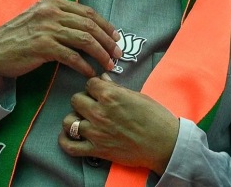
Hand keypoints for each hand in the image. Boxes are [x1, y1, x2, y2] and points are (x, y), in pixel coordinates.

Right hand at [0, 0, 120, 77]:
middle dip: (107, 41)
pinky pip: (71, 56)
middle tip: (117, 54)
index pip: (87, 12)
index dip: (105, 26)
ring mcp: (46, 28)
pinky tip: (90, 72)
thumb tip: (90, 29)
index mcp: (52, 2)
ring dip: (100, 54)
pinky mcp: (42, 46)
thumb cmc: (18, 38)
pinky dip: (84, 65)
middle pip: (89, 25)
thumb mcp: (40, 19)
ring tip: (108, 65)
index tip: (116, 38)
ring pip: (84, 39)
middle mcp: (51, 11)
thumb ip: (61, 19)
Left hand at [59, 74, 179, 173]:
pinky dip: (65, 141)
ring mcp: (96, 132)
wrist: (164, 143)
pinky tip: (69, 136)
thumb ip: (117, 89)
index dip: (95, 86)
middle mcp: (99, 112)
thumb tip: (103, 80)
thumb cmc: (156, 117)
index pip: (90, 83)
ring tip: (83, 120)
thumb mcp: (138, 96)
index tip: (99, 91)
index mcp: (111, 96)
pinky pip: (70, 146)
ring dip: (74, 119)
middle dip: (84, 100)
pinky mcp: (96, 150)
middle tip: (93, 105)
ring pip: (68, 121)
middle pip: (76, 99)